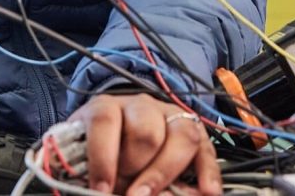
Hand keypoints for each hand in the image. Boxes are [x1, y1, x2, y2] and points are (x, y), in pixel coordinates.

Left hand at [67, 93, 219, 195]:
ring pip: (181, 135)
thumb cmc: (99, 154)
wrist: (117, 142)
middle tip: (130, 193)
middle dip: (138, 169)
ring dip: (167, 172)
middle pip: (146, 131)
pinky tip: (206, 192)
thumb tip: (106, 192)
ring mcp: (170, 117)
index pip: (105, 120)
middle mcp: (140, 106)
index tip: (100, 189)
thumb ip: (94, 172)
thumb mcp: (86, 158)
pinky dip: (209, 173)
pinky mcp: (195, 135)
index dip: (102, 157)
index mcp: (106, 107)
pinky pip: (207, 151)